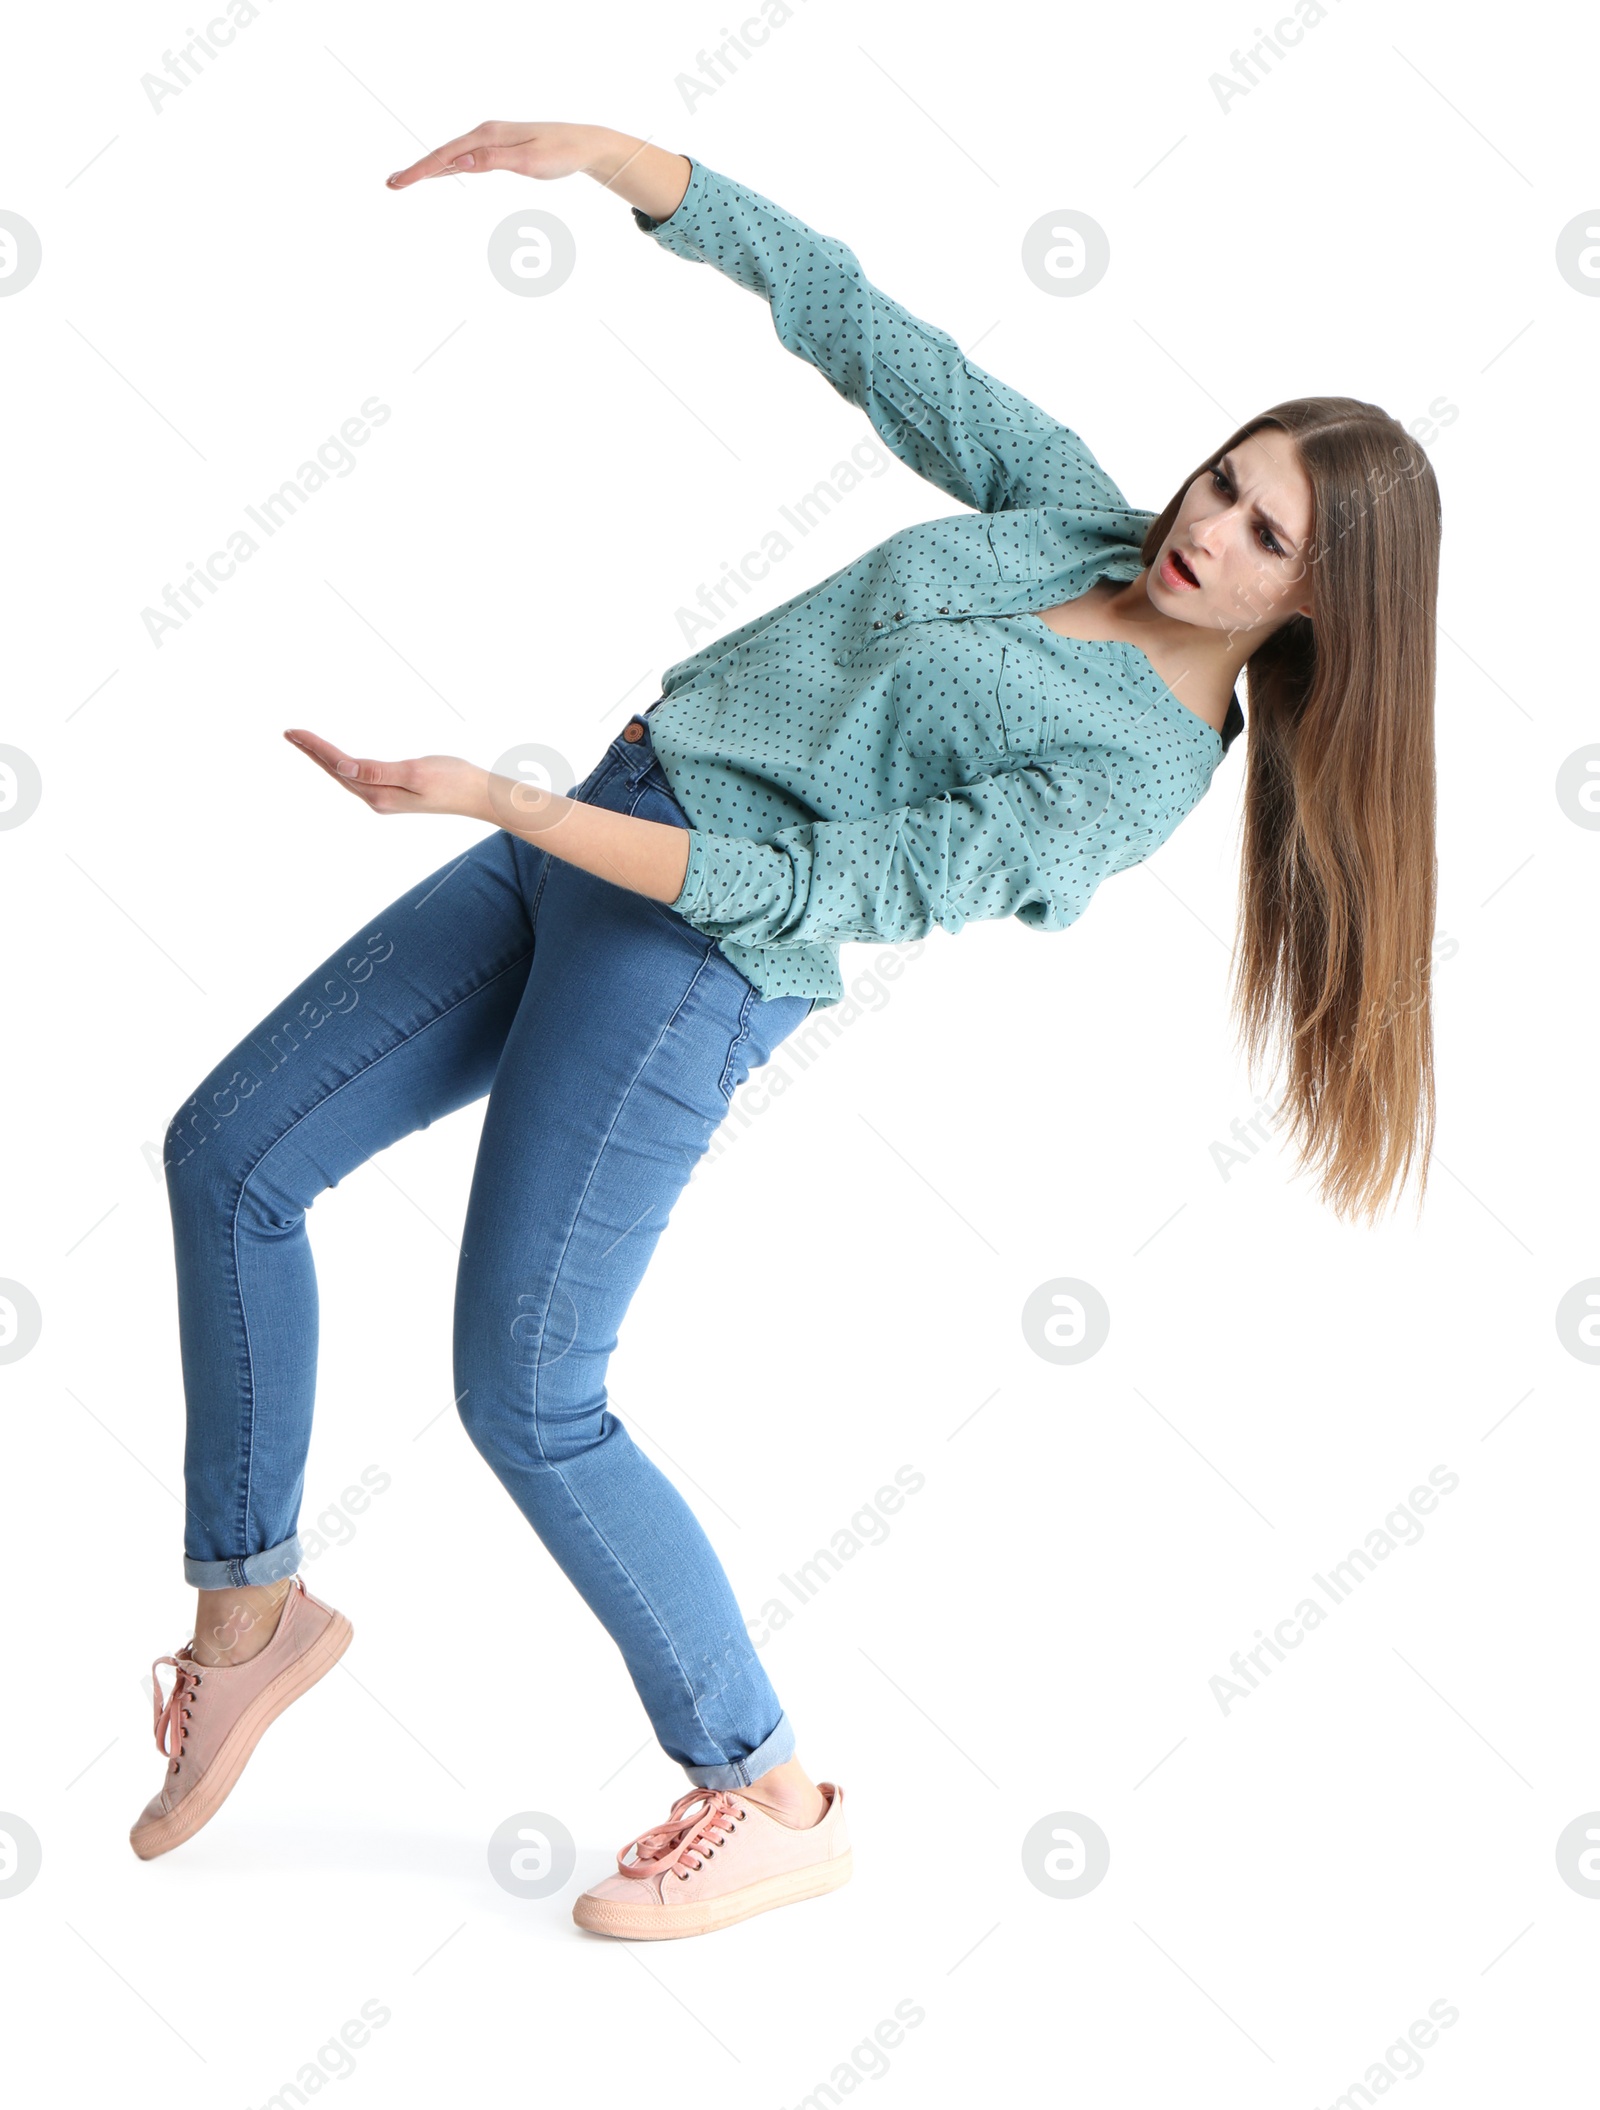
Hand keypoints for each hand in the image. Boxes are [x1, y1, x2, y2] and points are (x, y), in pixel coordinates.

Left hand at [284, 729, 488, 819]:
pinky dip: (343, 764)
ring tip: (306, 743)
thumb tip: (343, 766)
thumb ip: (377, 771)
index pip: (339, 765)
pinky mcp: (394, 793)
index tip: (294, 732)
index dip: (316, 747)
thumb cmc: (453, 780)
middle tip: (290, 733)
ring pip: (346, 775)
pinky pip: (359, 776)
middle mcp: (377, 799)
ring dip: (325, 758)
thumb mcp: (415, 772)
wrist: (479, 795)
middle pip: (336, 772)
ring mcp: (385, 798)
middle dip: (313, 752)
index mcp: (379, 794)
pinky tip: (339, 761)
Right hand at [384, 120, 604, 188]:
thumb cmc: (560, 152)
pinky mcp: (499, 148)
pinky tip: (439, 173)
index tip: (400, 182)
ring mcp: (491, 140)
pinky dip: (447, 166)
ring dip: (428, 168)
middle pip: (443, 153)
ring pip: (452, 155)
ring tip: (406, 179)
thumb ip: (493, 160)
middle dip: (417, 169)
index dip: (421, 170)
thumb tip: (462, 162)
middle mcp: (485, 134)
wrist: (583, 144)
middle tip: (391, 183)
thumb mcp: (528, 160)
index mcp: (488, 135)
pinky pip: (466, 158)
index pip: (447, 155)